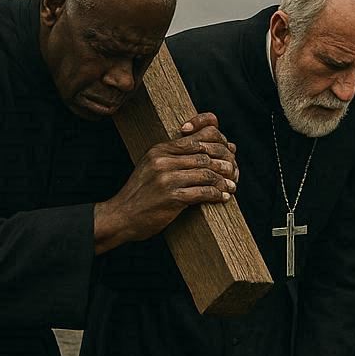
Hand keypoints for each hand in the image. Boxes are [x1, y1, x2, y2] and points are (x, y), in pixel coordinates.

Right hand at [93, 112, 237, 252]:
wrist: (120, 216)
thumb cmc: (141, 194)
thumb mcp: (153, 167)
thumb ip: (175, 157)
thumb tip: (208, 150)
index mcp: (159, 150)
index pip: (197, 138)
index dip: (218, 145)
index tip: (228, 155)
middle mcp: (162, 160)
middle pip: (206, 155)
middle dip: (224, 164)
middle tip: (234, 173)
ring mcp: (166, 179)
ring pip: (207, 173)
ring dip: (223, 181)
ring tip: (231, 187)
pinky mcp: (171, 197)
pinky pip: (203, 192)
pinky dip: (217, 195)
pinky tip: (223, 198)